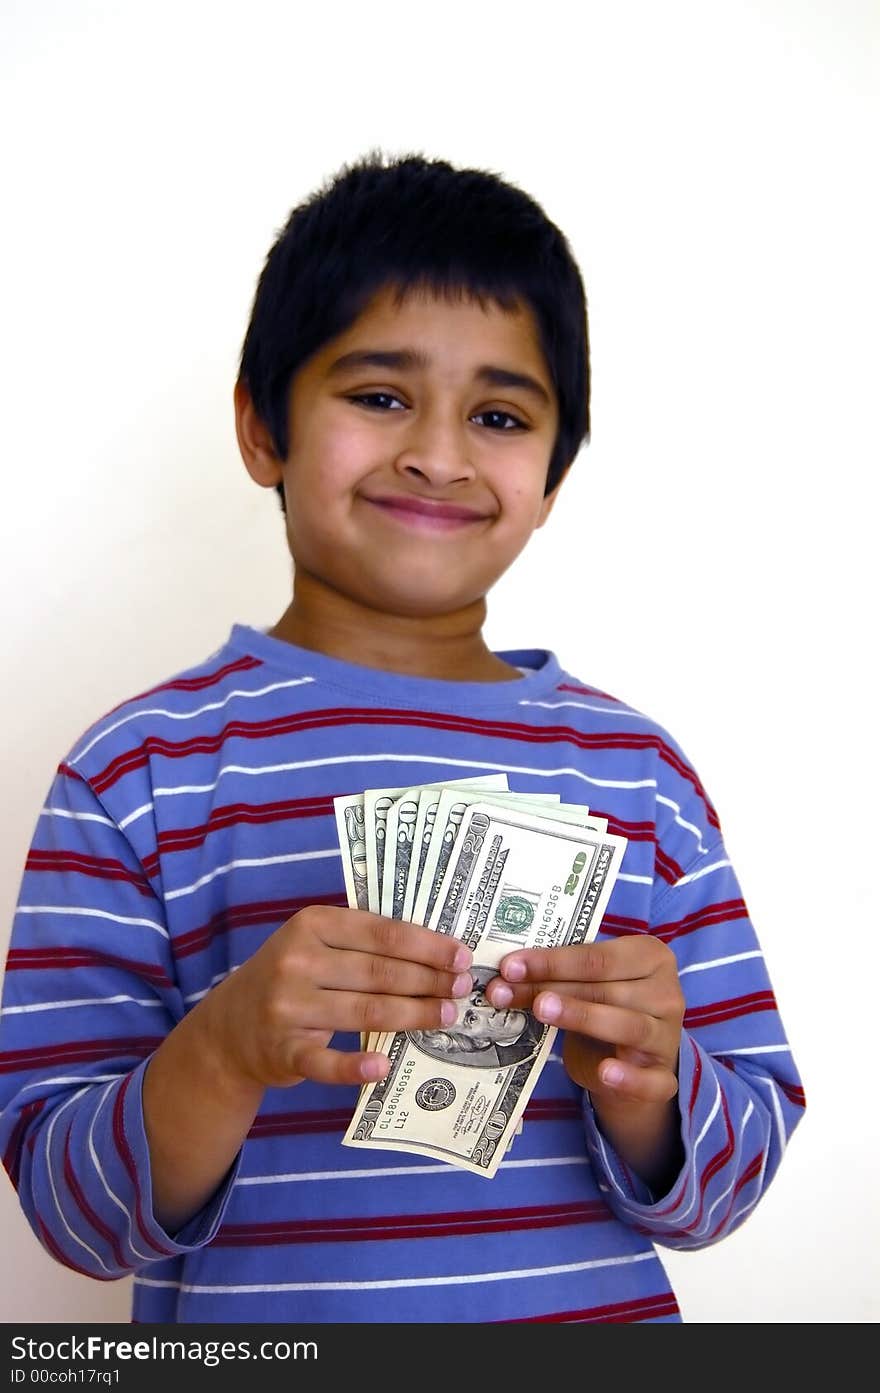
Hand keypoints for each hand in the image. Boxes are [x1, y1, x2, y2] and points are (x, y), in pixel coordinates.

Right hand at [203, 905, 472, 1090]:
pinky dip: (353, 1066)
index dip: (428, 946)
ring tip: (447, 1016)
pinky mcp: (283, 1050)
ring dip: (414, 1015)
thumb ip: (363, 940)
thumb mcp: (315, 942)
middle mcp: (298, 961)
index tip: (462, 957)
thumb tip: (436, 949)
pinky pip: (325, 1062)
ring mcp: (288, 1007)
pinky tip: (382, 1068)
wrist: (230, 1028)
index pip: (384, 933)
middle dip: (429, 981)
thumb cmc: (291, 978)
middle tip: (463, 989)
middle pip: (380, 972)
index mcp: (312, 925)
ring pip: (366, 1011)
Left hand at [486, 936, 685, 1188]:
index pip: (597, 957)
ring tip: (541, 1010)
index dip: (551, 961)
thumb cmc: (605, 1010)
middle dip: (550, 988)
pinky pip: (649, 1079)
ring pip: (627, 1025)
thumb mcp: (585, 988)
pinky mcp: (665, 1078)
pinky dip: (628, 1076)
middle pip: (604, 989)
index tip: (508, 966)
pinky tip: (605, 1072)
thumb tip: (506, 972)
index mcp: (650, 956)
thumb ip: (558, 977)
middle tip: (505, 990)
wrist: (631, 1065)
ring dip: (582, 1016)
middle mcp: (666, 993)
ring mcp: (667, 1037)